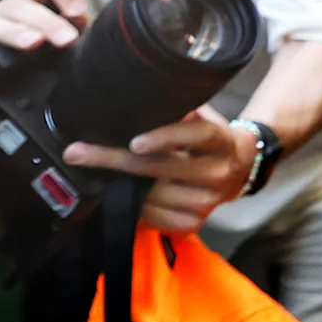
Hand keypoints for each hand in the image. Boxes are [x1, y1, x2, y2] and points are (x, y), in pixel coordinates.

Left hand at [65, 104, 254, 232]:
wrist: (243, 167)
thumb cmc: (211, 137)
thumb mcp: (203, 117)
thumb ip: (179, 111)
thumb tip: (134, 98)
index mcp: (223, 141)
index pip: (198, 135)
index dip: (167, 136)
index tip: (134, 142)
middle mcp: (219, 174)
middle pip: (164, 169)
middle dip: (116, 160)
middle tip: (78, 152)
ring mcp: (208, 203)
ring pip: (155, 196)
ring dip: (120, 185)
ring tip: (93, 173)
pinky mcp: (196, 223)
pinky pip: (157, 219)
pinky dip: (134, 207)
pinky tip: (120, 195)